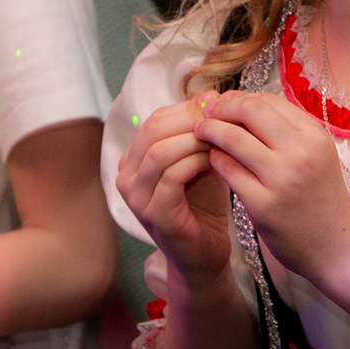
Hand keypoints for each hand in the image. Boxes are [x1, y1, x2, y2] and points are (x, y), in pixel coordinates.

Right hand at [116, 100, 230, 283]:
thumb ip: (200, 133)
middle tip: (223, 116)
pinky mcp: (154, 214)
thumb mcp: (200, 160)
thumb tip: (212, 94)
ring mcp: (136, 198)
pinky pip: (172, 176)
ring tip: (223, 137)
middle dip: (191, 119)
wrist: (206, 254)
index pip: (154, 119)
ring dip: (195, 139)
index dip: (187, 107)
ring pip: (160, 151)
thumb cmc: (204, 205)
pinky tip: (217, 159)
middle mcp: (126, 177)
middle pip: (154, 130)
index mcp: (133, 160)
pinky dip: (196, 162)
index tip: (218, 102)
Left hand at [192, 91, 349, 283]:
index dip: (239, 98)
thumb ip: (287, 131)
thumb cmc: (321, 199)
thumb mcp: (317, 156)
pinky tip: (212, 160)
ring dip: (210, 131)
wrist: (337, 247)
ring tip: (200, 132)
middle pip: (249, 111)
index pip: (268, 101)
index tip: (223, 104)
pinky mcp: (264, 205)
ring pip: (233, 138)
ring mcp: (282, 179)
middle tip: (205, 114)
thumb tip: (242, 104)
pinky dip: (215, 160)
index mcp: (315, 136)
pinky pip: (228, 170)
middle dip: (221, 109)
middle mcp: (301, 153)